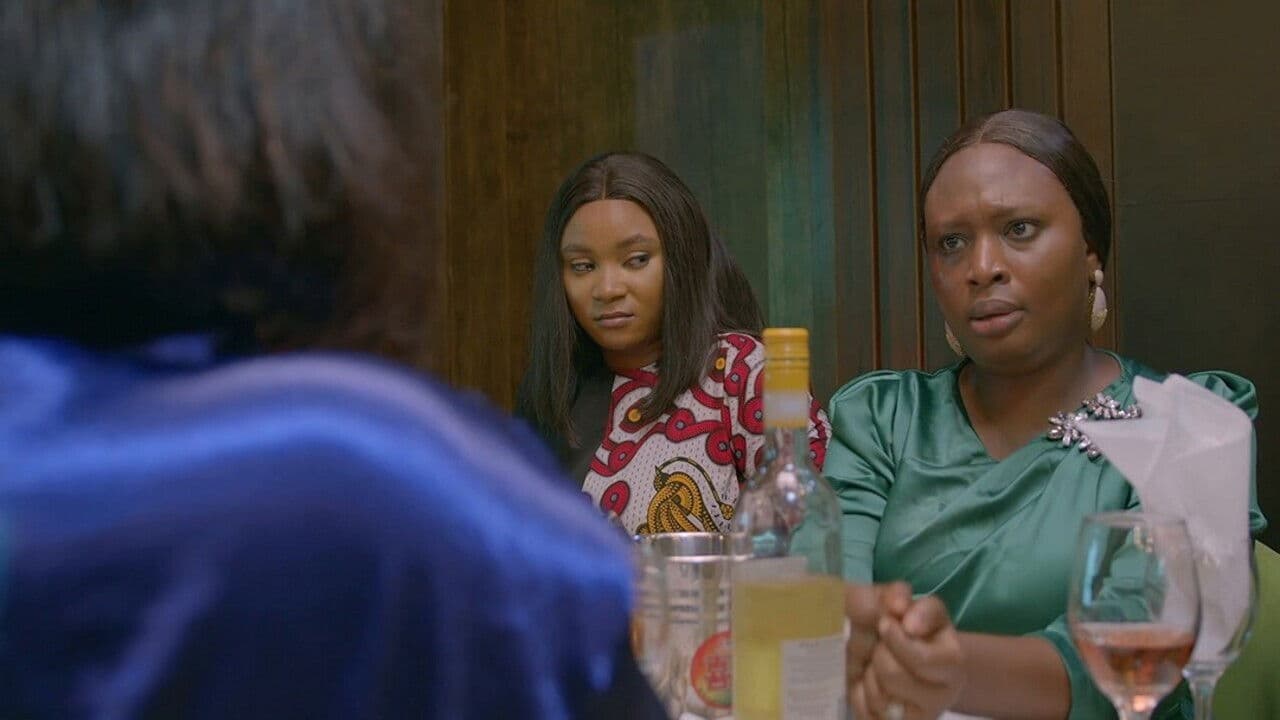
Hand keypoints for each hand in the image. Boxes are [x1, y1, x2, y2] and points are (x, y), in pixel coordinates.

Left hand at [850, 595, 964, 719]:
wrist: (893, 659)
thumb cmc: (896, 628)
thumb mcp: (896, 602)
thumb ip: (898, 595)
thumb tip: (898, 607)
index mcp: (952, 658)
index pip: (922, 657)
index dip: (897, 640)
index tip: (885, 623)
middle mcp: (945, 691)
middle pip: (892, 674)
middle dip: (877, 653)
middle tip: (880, 644)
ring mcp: (925, 713)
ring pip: (879, 695)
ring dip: (867, 674)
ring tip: (876, 665)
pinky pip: (869, 714)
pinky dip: (861, 695)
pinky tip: (871, 685)